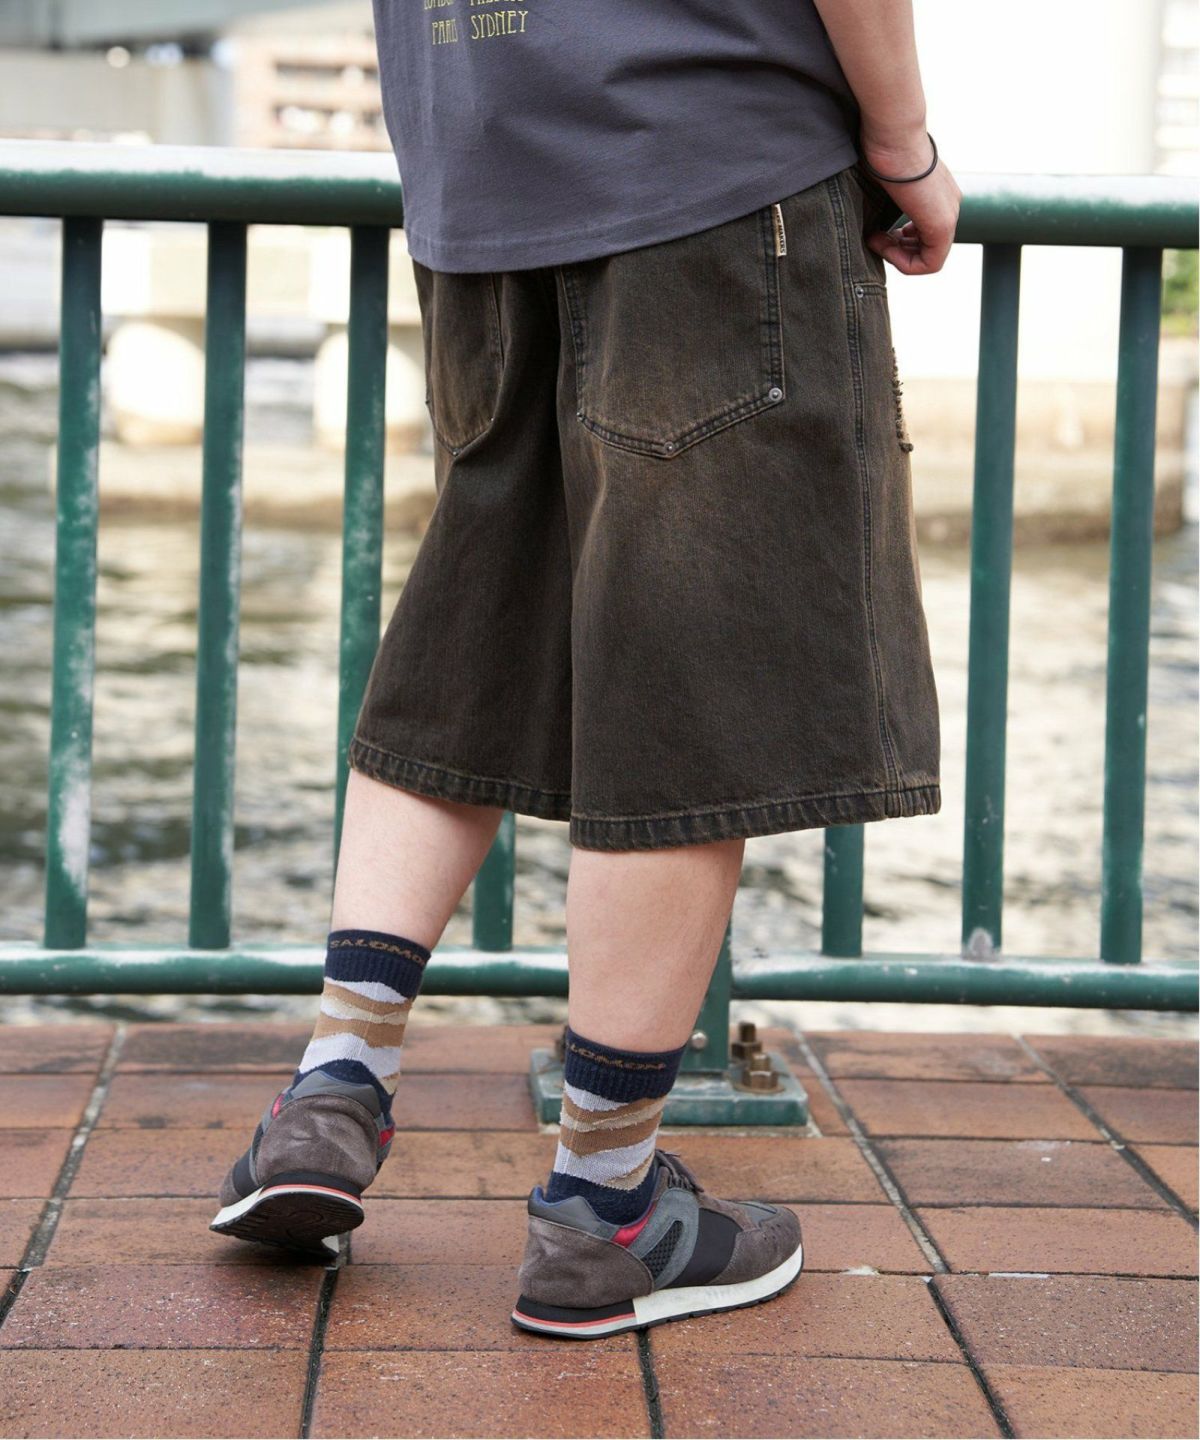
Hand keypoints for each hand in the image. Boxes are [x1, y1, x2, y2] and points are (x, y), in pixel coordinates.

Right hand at [861, 133, 961, 276]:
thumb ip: (888, 202)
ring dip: (898, 256)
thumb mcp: (886, 181)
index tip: (877, 230)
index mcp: (939, 194)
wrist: (893, 133)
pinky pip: (930, 264)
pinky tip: (882, 243)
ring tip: (875, 238)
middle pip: (926, 247)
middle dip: (897, 250)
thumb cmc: (882, 148)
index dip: (898, 241)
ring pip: (929, 258)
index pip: (924, 233)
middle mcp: (950, 205)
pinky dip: (903, 262)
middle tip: (874, 236)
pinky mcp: (942, 225)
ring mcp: (949, 215)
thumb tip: (869, 222)